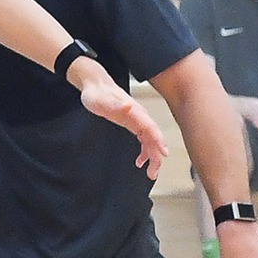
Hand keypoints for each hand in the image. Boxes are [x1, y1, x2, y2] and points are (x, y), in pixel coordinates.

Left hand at [69, 57, 165, 177]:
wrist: (95, 85)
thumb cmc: (96, 93)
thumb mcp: (102, 100)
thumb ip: (115, 104)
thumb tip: (129, 106)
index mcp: (134, 111)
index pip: (150, 128)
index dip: (157, 141)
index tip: (163, 154)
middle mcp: (139, 116)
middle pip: (153, 137)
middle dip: (156, 155)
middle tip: (153, 173)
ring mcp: (137, 120)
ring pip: (150, 141)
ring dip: (152, 157)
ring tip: (151, 173)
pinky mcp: (133, 123)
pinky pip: (144, 140)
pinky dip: (144, 152)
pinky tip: (140, 162)